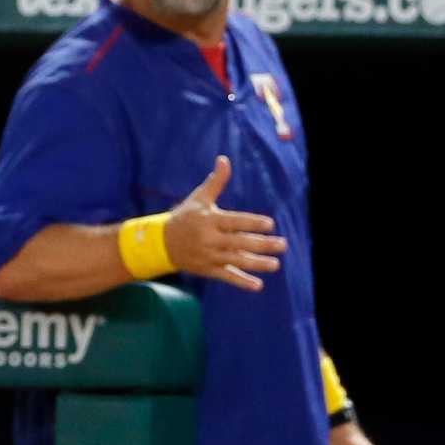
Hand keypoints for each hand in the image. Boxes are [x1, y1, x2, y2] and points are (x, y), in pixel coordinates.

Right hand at [161, 155, 286, 292]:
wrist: (161, 243)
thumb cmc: (185, 216)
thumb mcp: (199, 198)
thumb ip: (215, 181)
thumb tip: (224, 159)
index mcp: (209, 220)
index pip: (234, 221)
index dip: (252, 223)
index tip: (270, 224)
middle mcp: (209, 238)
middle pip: (238, 242)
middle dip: (262, 244)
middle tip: (282, 244)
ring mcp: (208, 256)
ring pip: (235, 261)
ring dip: (257, 264)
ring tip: (276, 264)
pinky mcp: (207, 269)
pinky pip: (226, 276)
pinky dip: (241, 281)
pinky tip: (258, 285)